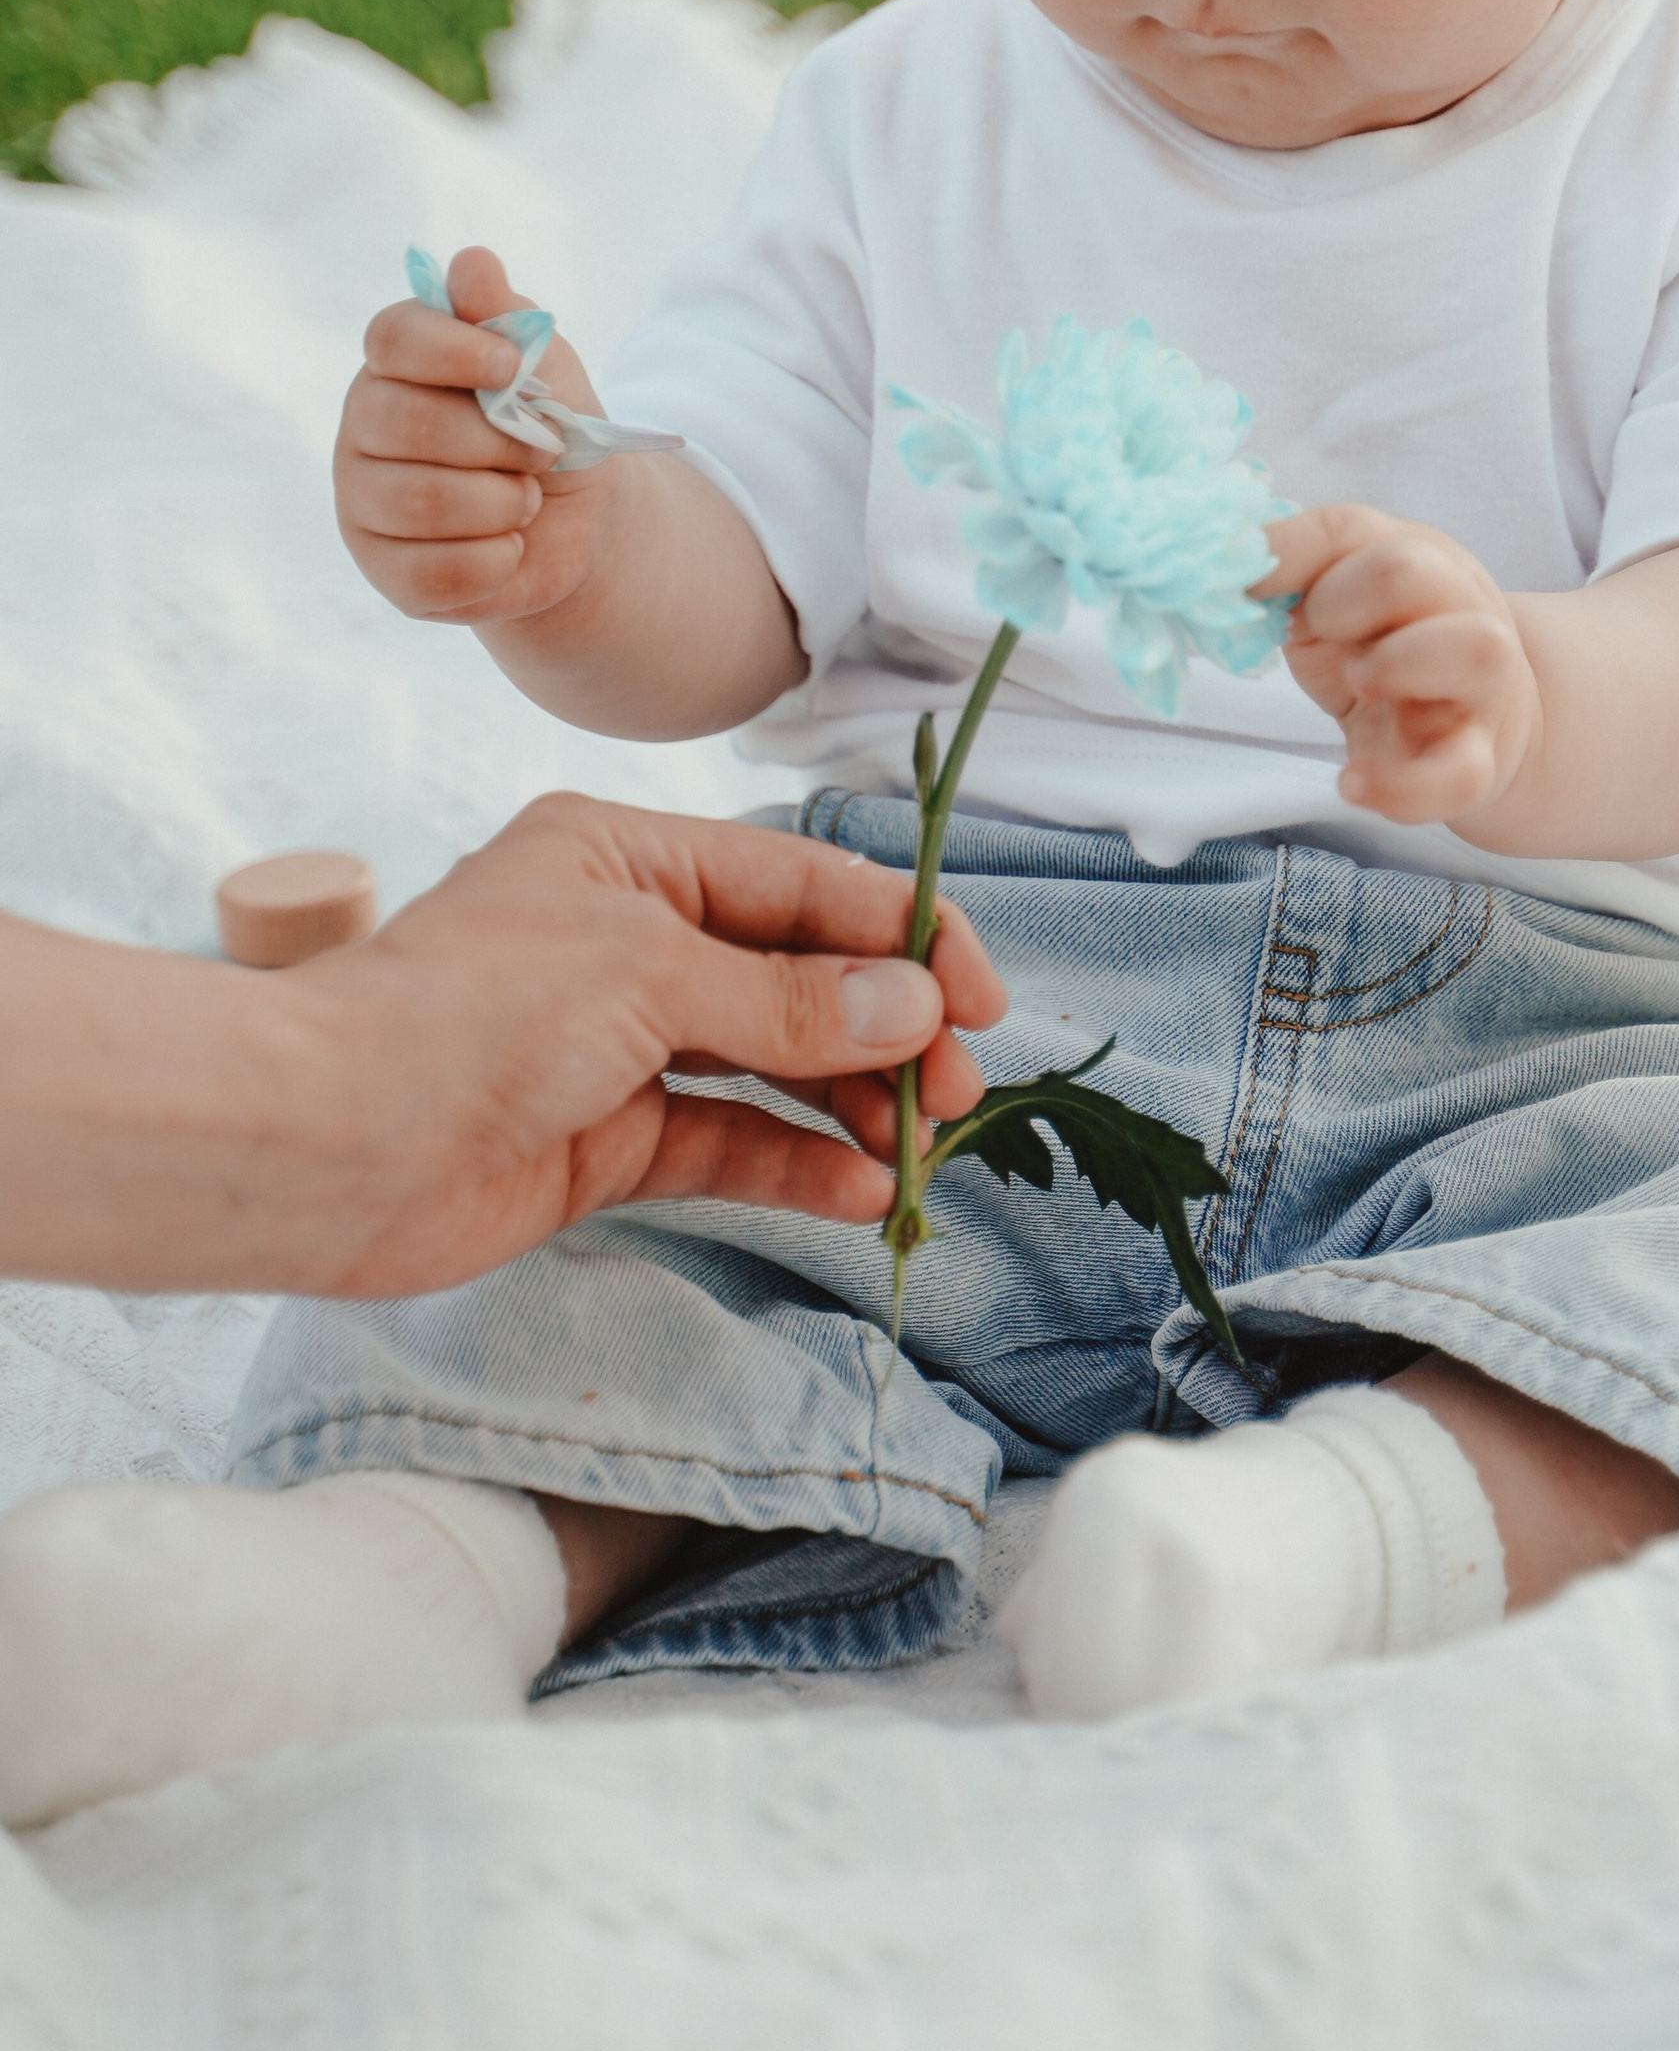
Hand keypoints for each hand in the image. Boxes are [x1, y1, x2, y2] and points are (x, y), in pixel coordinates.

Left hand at [287, 795, 1008, 1295]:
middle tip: (957, 1091)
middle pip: (796, 975)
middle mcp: (630, 940)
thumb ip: (788, 998)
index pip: (799, 884)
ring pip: (773, 1063)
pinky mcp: (605, 1140)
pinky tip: (856, 1191)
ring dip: (852, 1102)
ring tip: (921, 1147)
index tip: (980, 999)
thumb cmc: (469, 1015)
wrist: (325, 1144)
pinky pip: (727, 1143)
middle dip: (887, 1028)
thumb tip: (912, 1004)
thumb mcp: (648, 975)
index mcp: (630, 859)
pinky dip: (795, 1164)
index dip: (900, 935)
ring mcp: (619, 1044)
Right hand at [335, 242, 617, 627]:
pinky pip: (432, 572)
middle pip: (406, 422)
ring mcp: (363, 500)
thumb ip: (506, 319)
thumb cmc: (550, 426)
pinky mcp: (384, 569)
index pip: (392, 338)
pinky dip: (494, 561)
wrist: (576, 520)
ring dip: (503, 504)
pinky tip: (508, 546)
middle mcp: (363, 426)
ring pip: (421, 503)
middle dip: (497, 442)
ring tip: (526, 500)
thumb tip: (472, 262)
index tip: (514, 367)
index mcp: (398, 363)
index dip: (455, 351)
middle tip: (543, 452)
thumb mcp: (546, 366)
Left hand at [1259, 504, 1541, 828]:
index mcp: (1418, 557)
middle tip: (1315, 634)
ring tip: (1357, 685)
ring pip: (1475, 652)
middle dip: (1338, 600)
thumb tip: (1227, 567)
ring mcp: (1478, 686)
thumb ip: (1293, 577)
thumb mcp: (1341, 603)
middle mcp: (1459, 608)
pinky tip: (1351, 783)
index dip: (1283, 555)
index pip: (1347, 531)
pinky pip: (1460, 775)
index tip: (1239, 586)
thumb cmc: (1391, 648)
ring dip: (1395, 664)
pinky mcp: (1479, 762)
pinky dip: (1401, 786)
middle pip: (1410, 570)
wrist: (1482, 722)